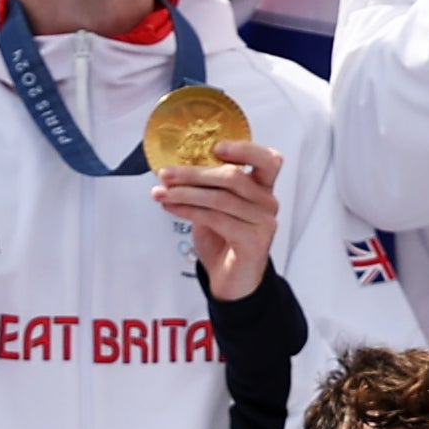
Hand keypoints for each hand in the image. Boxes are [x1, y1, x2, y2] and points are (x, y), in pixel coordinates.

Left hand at [156, 140, 283, 301]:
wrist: (230, 281)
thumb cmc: (223, 241)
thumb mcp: (213, 208)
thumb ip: (206, 188)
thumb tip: (174, 170)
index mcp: (262, 188)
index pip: (268, 160)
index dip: (245, 149)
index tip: (215, 147)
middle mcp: (268, 203)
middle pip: (233, 177)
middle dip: (194, 174)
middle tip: (165, 174)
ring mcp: (264, 223)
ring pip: (220, 198)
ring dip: (185, 193)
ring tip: (161, 193)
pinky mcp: (253, 241)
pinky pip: (216, 219)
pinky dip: (189, 210)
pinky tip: (171, 207)